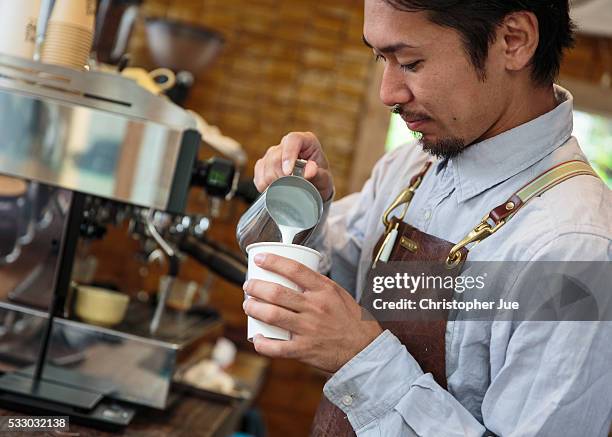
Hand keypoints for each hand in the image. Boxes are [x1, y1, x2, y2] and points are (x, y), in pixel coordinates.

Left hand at [243, 253, 382, 372]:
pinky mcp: (304, 350)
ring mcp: (308, 329)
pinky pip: (277, 348)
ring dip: (254, 308)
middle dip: (256, 287)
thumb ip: (317, 285)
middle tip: (249, 285)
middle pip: (277, 293)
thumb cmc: (351, 320)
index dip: (273, 261)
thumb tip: (292, 274)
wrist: (364, 349)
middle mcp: (315, 308)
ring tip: (249, 305)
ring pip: (272, 316)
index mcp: (324, 290)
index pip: (294, 269)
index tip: (259, 258)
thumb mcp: (338, 294)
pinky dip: (262, 343)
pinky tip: (257, 337)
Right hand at [253, 132, 333, 200]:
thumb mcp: (325, 180)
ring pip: (265, 164)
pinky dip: (263, 184)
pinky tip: (272, 190)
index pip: (293, 140)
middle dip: (280, 175)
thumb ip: (320, 175)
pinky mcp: (264, 163)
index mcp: (306, 141)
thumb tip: (309, 171)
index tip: (287, 173)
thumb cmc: (320, 181)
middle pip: (275, 155)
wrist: (313, 189)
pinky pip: (258, 172)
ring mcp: (274, 152)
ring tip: (283, 190)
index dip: (288, 155)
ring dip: (272, 181)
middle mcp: (288, 143)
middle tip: (289, 189)